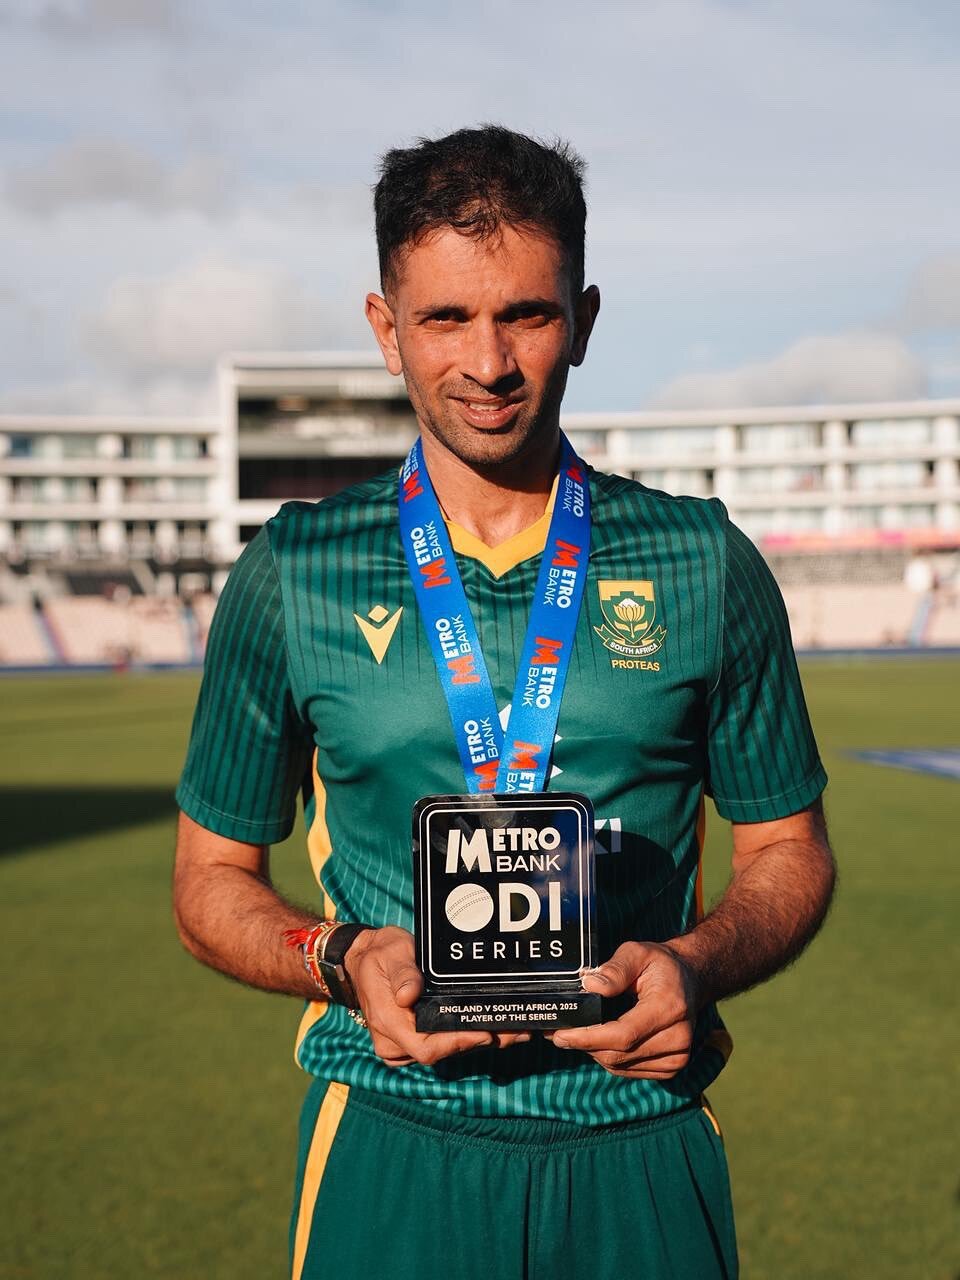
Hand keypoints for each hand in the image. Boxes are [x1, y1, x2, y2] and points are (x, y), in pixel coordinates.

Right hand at [344, 926, 529, 1066]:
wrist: (365, 959)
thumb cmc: (380, 953)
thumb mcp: (391, 953)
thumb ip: (402, 973)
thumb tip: (409, 996)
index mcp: (387, 1022)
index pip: (426, 1047)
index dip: (457, 1044)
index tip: (485, 1033)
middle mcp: (394, 1042)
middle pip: (441, 1053)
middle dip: (479, 1043)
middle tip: (516, 1031)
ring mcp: (403, 1045)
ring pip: (445, 1051)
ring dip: (479, 1042)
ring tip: (515, 1031)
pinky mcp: (413, 1040)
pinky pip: (442, 1044)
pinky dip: (468, 1037)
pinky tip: (494, 1029)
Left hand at [549, 941, 701, 1078]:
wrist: (690, 980)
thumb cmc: (660, 965)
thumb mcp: (637, 952)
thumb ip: (614, 969)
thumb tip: (589, 985)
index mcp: (670, 1008)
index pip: (623, 1034)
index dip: (589, 1038)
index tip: (561, 1034)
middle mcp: (678, 1038)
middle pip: (619, 1054)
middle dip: (584, 1045)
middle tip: (557, 1034)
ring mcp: (677, 1057)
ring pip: (620, 1065)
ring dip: (594, 1053)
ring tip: (575, 1035)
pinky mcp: (671, 1068)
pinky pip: (629, 1070)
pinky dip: (609, 1058)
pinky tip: (598, 1042)